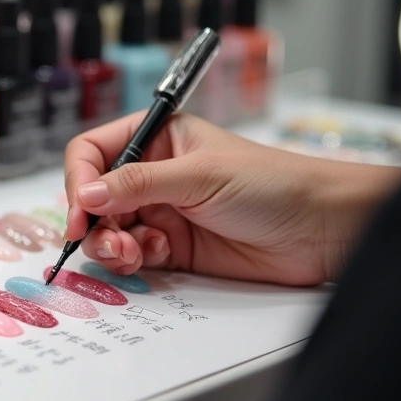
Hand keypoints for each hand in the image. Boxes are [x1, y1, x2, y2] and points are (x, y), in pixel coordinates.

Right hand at [64, 112, 400, 284]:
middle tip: (111, 242)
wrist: (321, 231)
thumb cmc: (273, 184)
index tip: (79, 212)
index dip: (79, 181)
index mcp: (157, 139)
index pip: (93, 153)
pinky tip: (160, 257)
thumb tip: (85, 195)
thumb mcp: (199, 175)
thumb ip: (137, 185)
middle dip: (93, 222)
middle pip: (93, 198)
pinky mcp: (172, 249)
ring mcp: (161, 213)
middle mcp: (152, 175)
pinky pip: (132, 257)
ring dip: (111, 245)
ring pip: (108, 231)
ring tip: (133, 254)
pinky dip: (134, 261)